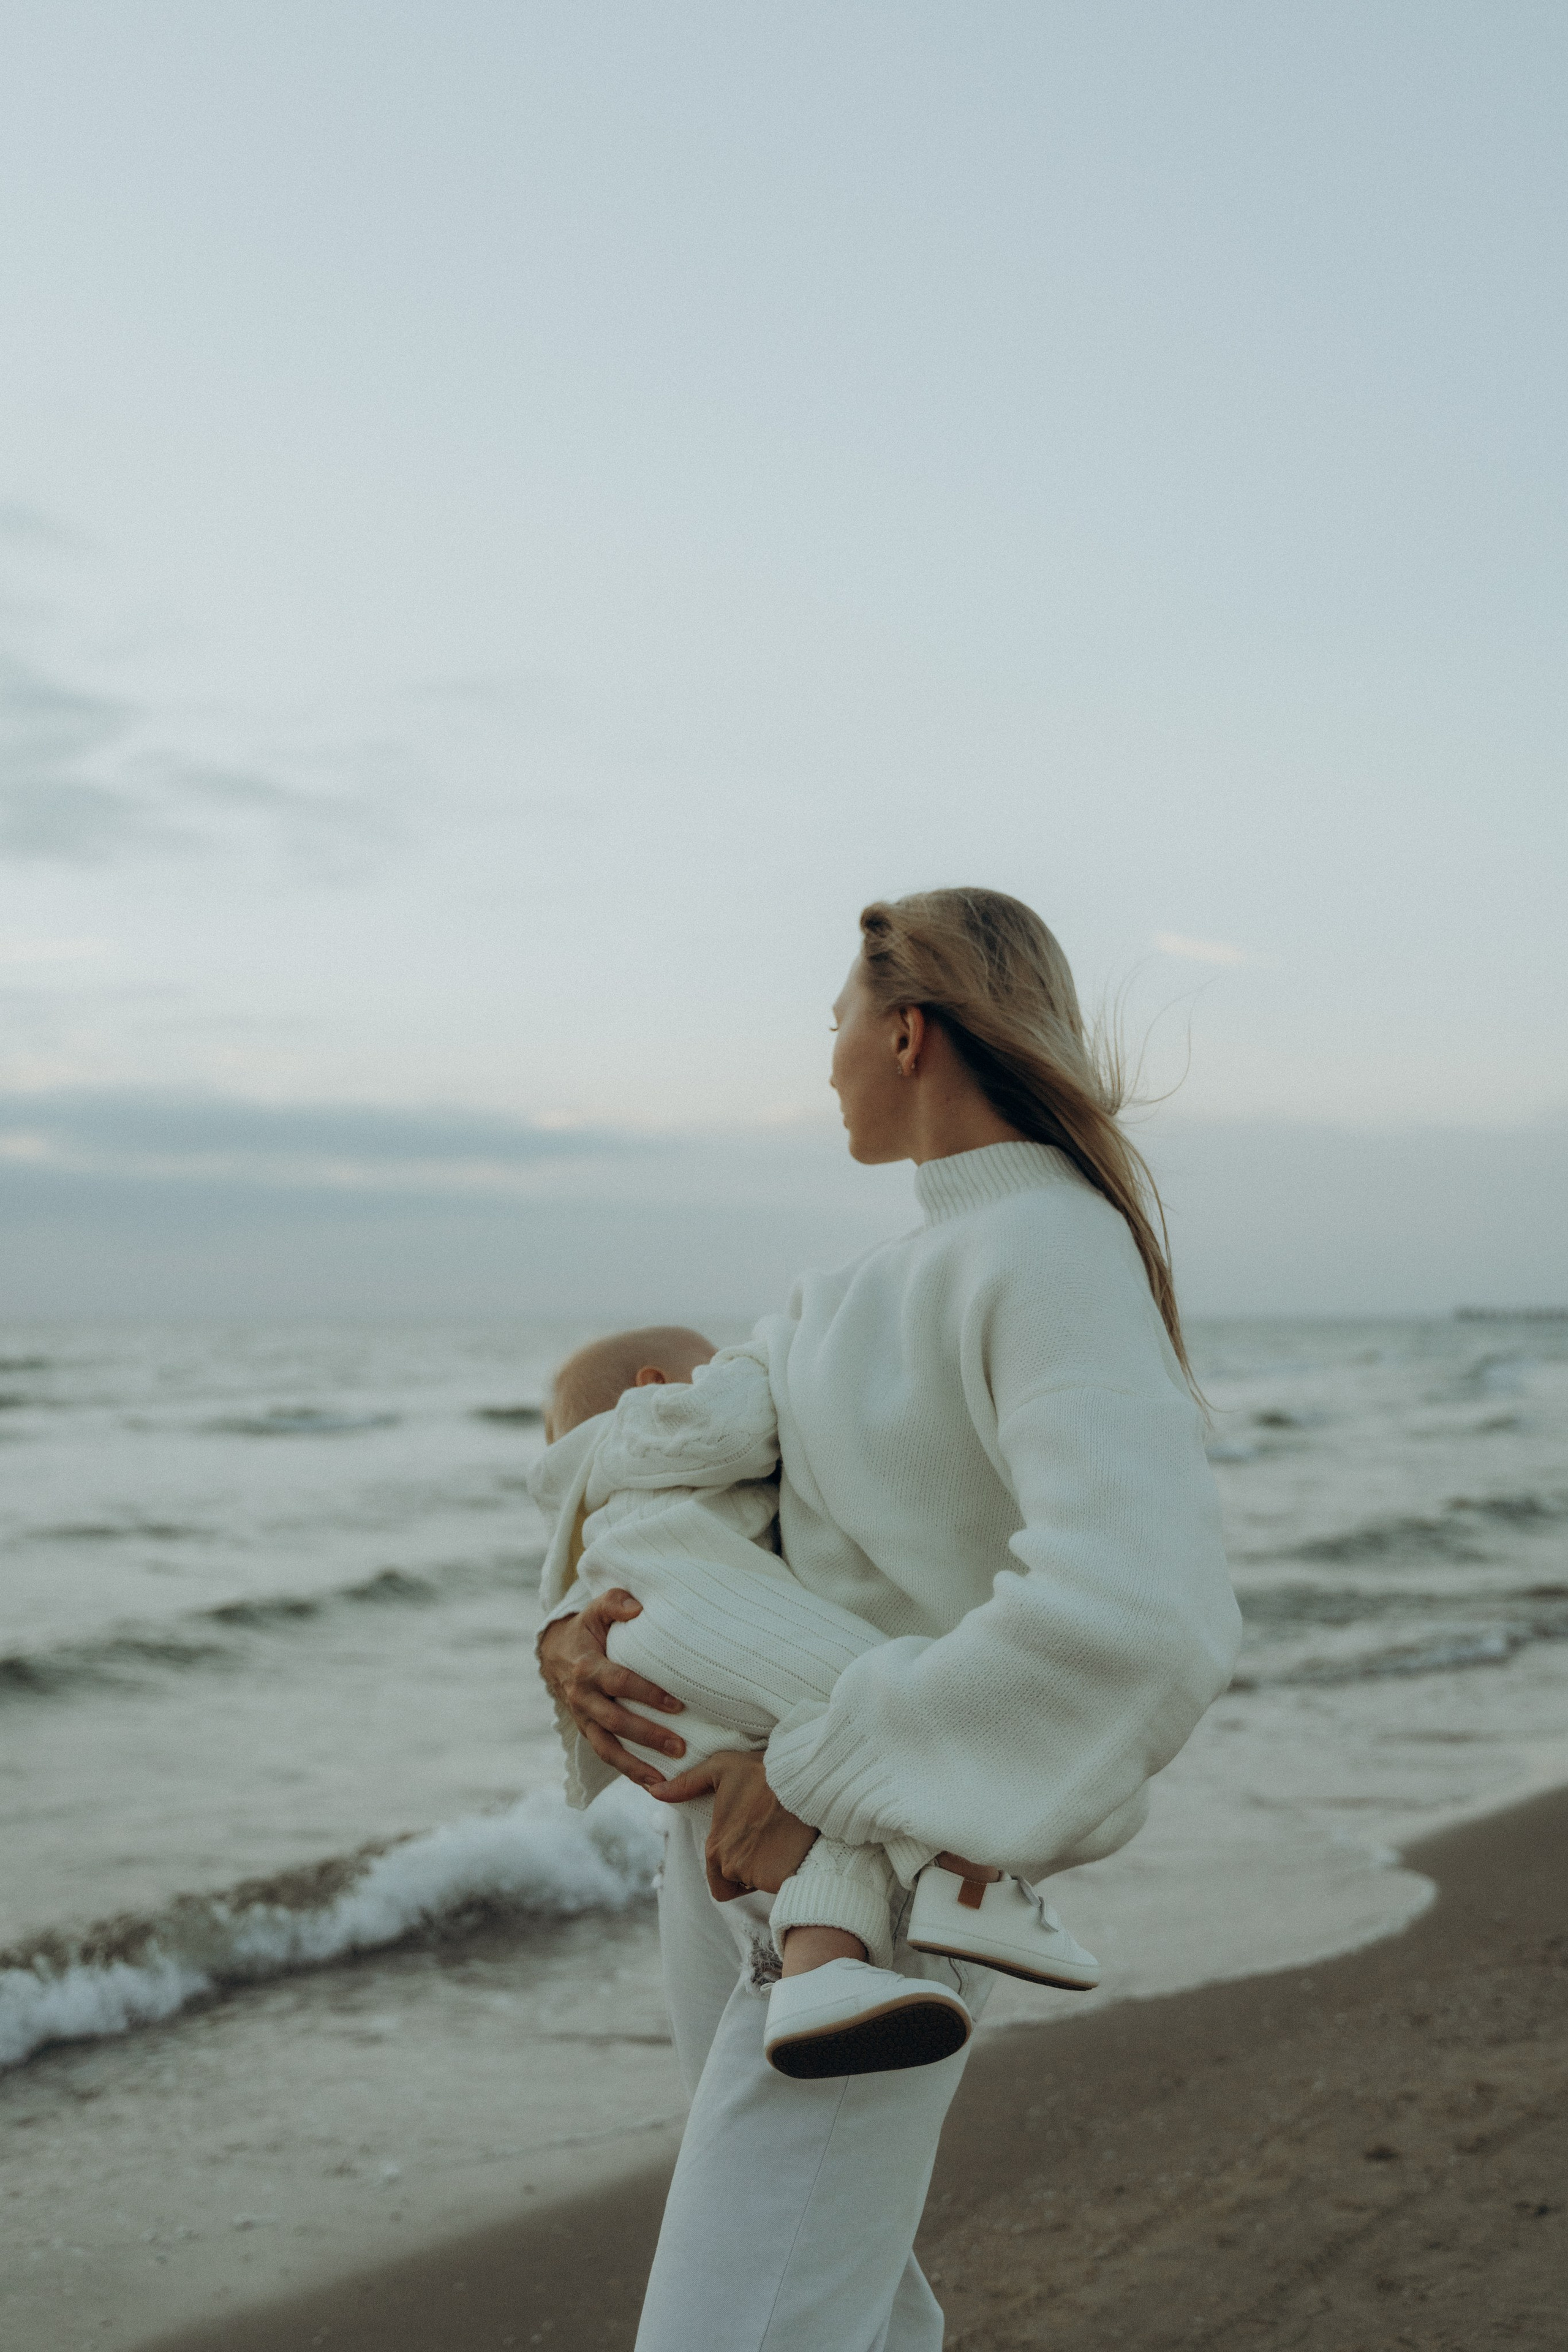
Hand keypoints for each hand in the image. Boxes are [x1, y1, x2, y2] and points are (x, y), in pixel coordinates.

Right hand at [536, 1590, 685, 1789]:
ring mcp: (583, 1719)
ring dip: (635, 1766)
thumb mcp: (595, 1609)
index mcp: (586, 1667)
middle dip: (648, 1736)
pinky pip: (606, 1755)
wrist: (554, 1653)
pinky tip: (653, 1784)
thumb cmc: (586, 1629)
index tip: (677, 1704)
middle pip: (616, 1722)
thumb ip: (614, 1602)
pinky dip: (627, 1771)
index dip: (647, 1694)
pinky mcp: (588, 1731)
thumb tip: (637, 1608)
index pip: (619, 1683)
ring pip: (607, 1749)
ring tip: (664, 1781)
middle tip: (680, 1747)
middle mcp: (582, 1697)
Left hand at [652, 1750, 817, 1901]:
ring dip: (770, 1865)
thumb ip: (688, 1783)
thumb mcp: (723, 1768)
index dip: (733, 1858)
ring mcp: (756, 1875)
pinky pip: (780, 1884)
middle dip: (753, 1863)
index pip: (717, 1875)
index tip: (750, 1837)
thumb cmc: (764, 1773)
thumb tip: (653, 1791)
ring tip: (782, 1836)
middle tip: (769, 1832)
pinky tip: (793, 1846)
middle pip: (739, 1878)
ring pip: (760, 1881)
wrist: (808, 1784)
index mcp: (716, 1847)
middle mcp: (731, 1867)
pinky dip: (787, 1870)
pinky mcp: (781, 1879)